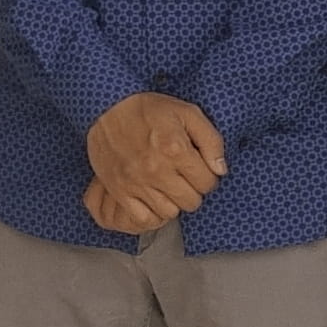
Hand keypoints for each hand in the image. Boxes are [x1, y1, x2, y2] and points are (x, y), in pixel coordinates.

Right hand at [85, 92, 225, 232]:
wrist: (106, 108)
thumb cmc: (148, 110)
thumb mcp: (188, 113)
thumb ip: (211, 140)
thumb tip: (220, 169)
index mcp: (175, 149)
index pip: (208, 182)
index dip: (208, 177)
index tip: (199, 169)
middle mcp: (156, 169)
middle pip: (191, 201)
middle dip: (193, 191)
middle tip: (185, 178)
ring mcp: (136, 183)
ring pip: (170, 213)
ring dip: (174, 203)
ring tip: (170, 188)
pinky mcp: (119, 191)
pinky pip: (143, 219)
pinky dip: (152, 215)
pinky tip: (155, 201)